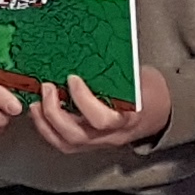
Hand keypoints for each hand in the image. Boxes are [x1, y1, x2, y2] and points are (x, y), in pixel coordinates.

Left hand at [28, 67, 170, 154]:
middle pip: (77, 136)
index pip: (103, 120)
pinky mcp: (90, 143)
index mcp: (128, 118)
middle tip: (46, 88)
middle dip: (54, 113)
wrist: (158, 112)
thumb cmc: (147, 91)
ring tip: (37, 102)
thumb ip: (116, 72)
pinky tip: (40, 113)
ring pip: (67, 144)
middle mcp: (112, 135)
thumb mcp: (137, 77)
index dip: (83, 101)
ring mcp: (100, 142)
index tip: (72, 78)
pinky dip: (47, 129)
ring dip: (45, 124)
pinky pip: (64, 143)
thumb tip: (88, 50)